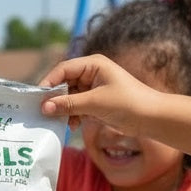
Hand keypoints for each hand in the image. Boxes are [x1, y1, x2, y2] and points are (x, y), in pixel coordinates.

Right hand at [38, 54, 154, 133]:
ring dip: (63, 109)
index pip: (63, 70)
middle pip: (63, 83)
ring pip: (68, 96)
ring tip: (61, 122)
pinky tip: (73, 125)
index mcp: (93, 65)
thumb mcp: (95, 103)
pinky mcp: (95, 101)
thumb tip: (44, 107)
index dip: (49, 83)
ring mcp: (93, 87)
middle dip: (55, 99)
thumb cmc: (128, 103)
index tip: (38, 99)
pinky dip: (72, 115)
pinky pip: (76, 106)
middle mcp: (91, 73)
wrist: (152, 118)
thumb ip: (68, 104)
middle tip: (44, 113)